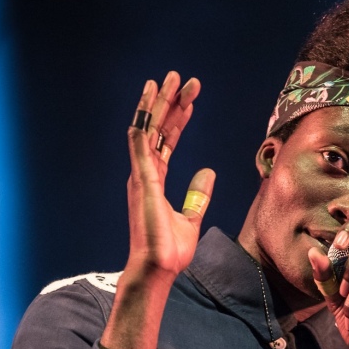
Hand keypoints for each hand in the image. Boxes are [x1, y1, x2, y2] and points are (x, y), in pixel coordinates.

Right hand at [101, 72, 214, 348]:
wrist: (158, 270)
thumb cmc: (170, 251)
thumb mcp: (191, 218)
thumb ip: (198, 195)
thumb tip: (209, 172)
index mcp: (155, 181)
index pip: (167, 141)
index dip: (179, 118)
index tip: (191, 99)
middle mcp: (145, 174)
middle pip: (158, 130)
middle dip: (170, 103)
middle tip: (182, 78)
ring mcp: (141, 176)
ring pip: (148, 129)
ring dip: (159, 104)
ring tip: (169, 78)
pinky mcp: (141, 181)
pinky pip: (140, 144)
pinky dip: (144, 120)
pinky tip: (151, 100)